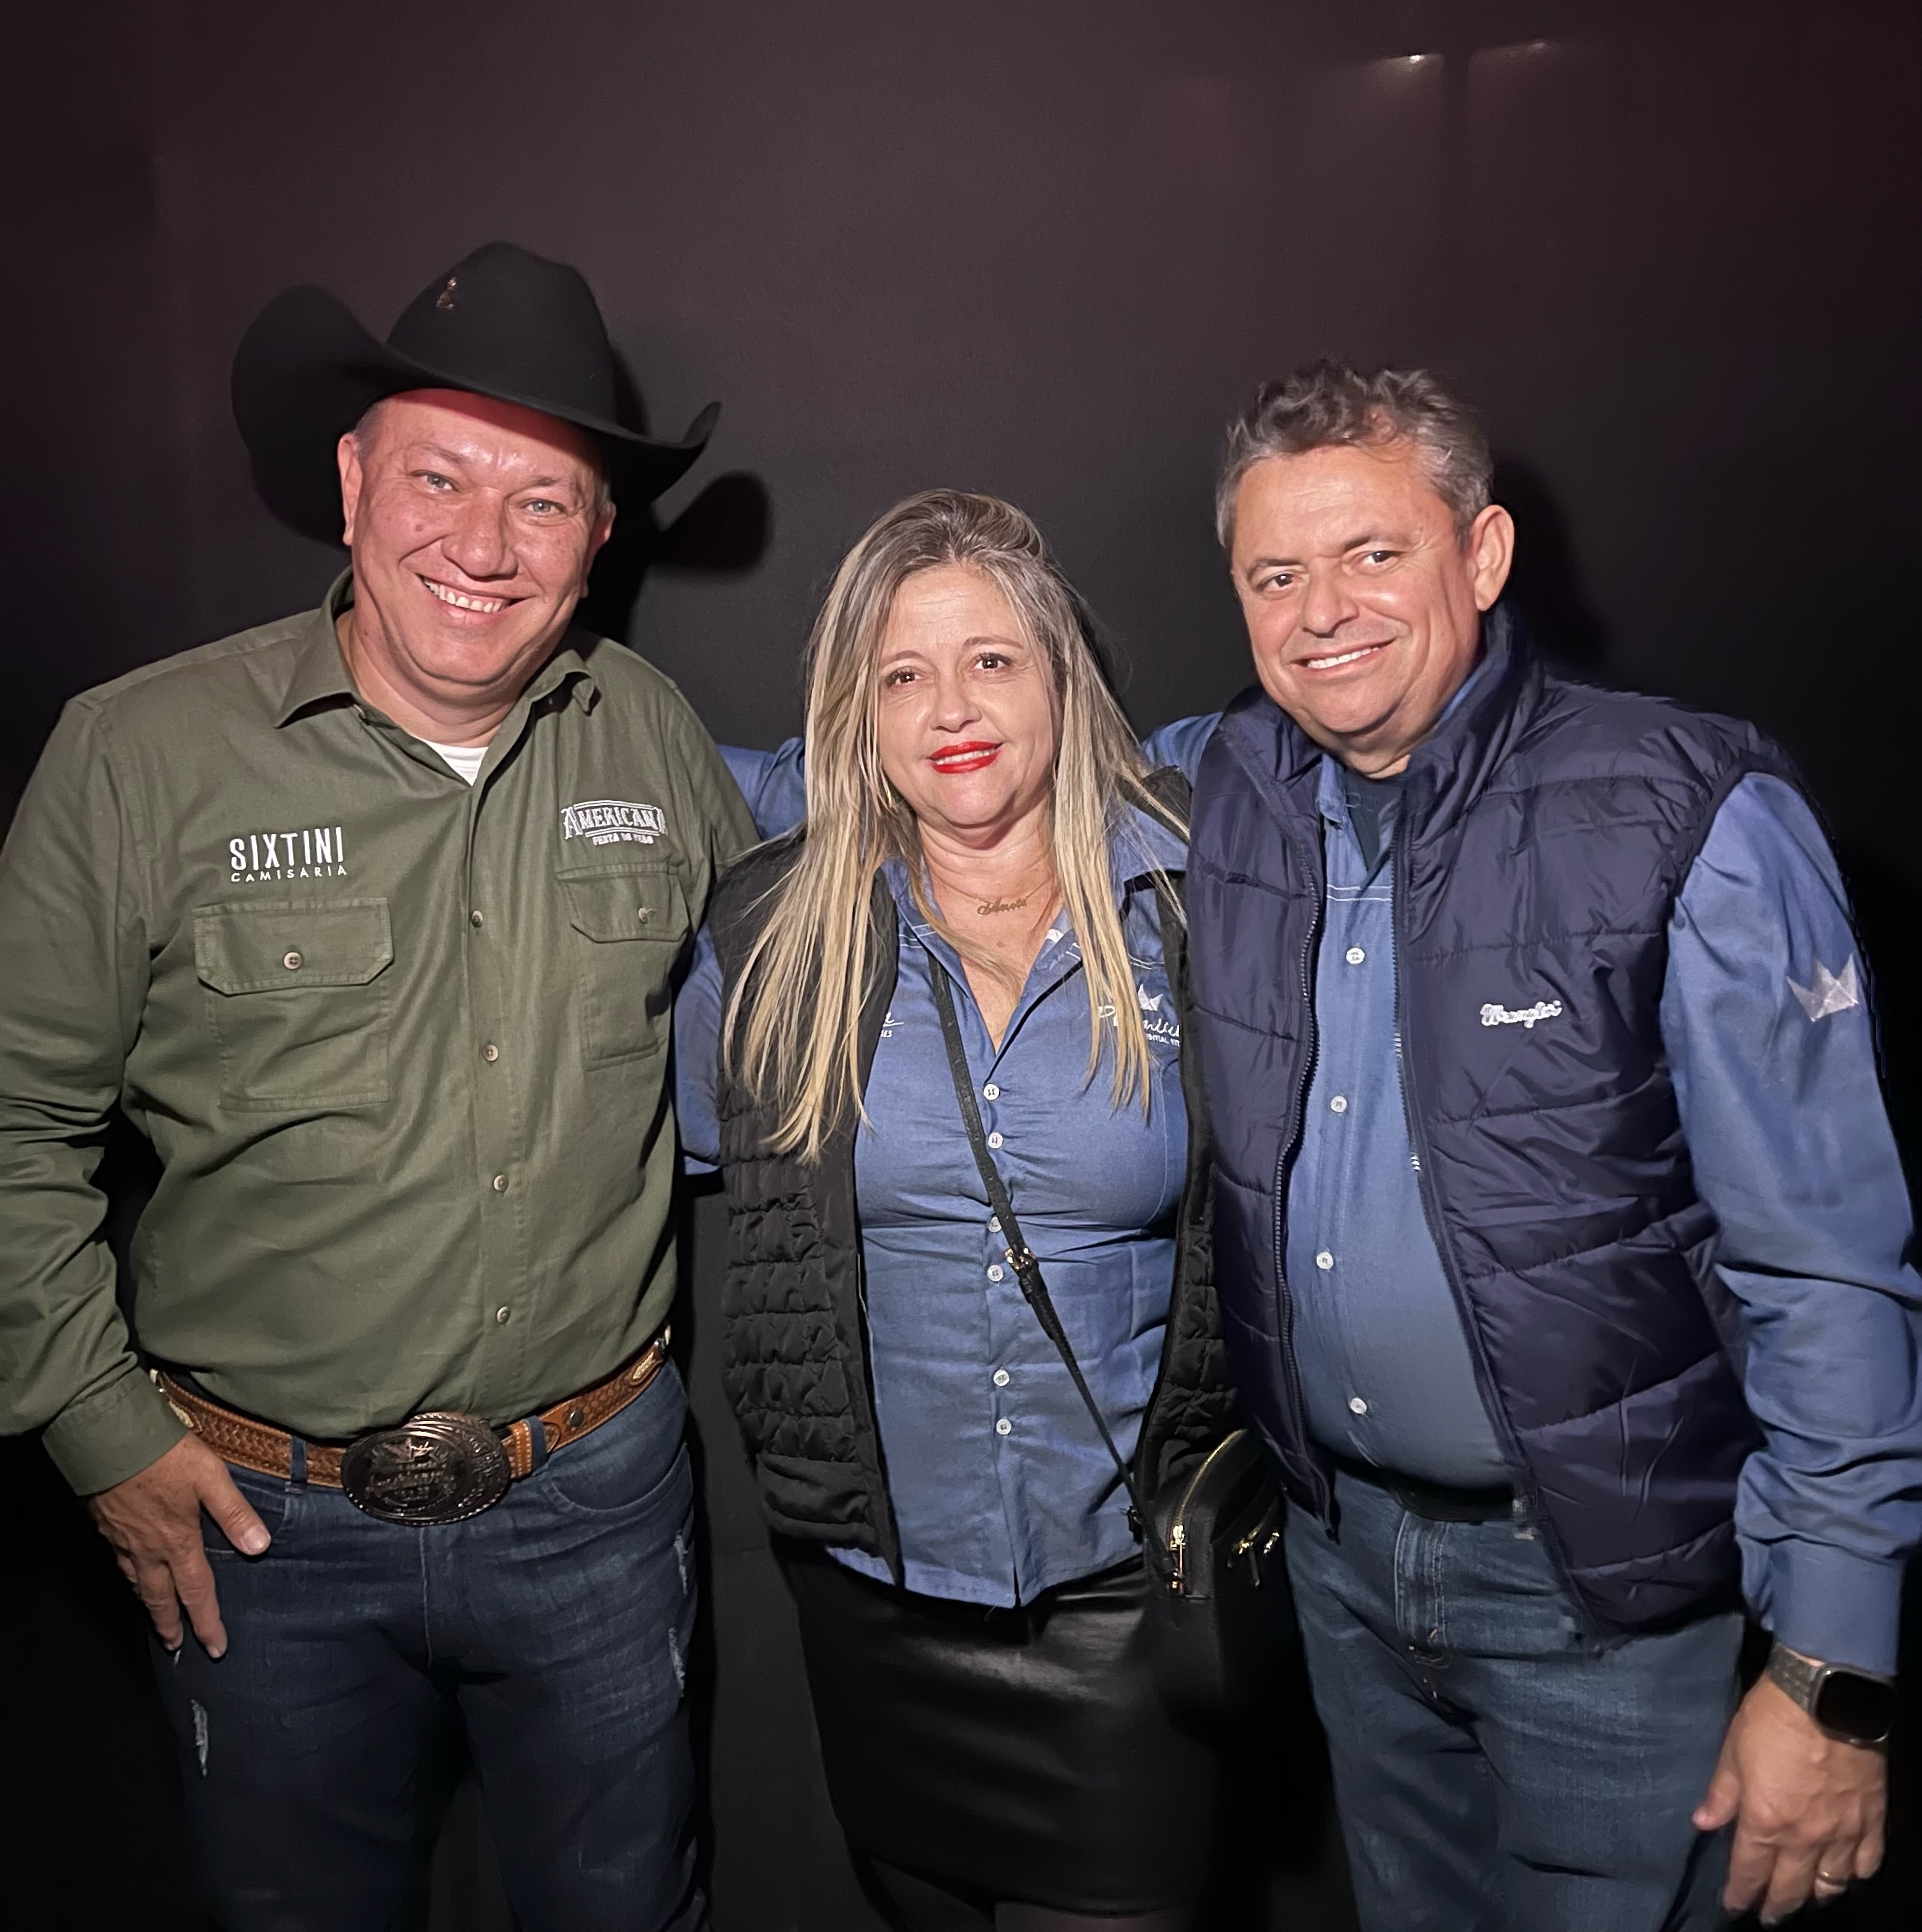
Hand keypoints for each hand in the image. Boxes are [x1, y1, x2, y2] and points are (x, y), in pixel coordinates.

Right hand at [87, 1435, 269, 1656]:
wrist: (108, 1441)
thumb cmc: (163, 1456)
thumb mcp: (210, 1478)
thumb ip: (235, 1513)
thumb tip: (259, 1546)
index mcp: (178, 1542)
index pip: (197, 1592)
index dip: (207, 1622)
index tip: (215, 1648)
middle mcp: (149, 1550)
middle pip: (160, 1598)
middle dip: (170, 1625)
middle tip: (175, 1646)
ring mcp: (124, 1541)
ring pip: (137, 1584)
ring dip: (149, 1604)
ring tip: (156, 1616)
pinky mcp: (106, 1527)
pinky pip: (121, 1563)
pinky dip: (130, 1577)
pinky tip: (133, 1572)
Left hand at [1693, 1669, 1885, 1922]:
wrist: (1826, 1698)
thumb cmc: (1771, 1719)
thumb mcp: (1732, 1751)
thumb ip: (1721, 1793)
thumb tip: (1702, 1823)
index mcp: (1765, 1821)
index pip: (1749, 1872)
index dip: (1740, 1893)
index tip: (1733, 1906)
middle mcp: (1805, 1838)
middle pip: (1791, 1889)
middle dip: (1777, 1907)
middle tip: (1768, 1917)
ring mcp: (1842, 1833)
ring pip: (1832, 1884)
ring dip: (1815, 1896)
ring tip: (1805, 1900)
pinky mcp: (1872, 1821)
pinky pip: (1867, 1863)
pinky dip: (1855, 1874)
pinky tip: (1846, 1874)